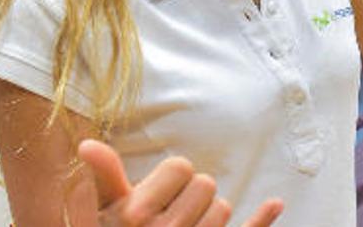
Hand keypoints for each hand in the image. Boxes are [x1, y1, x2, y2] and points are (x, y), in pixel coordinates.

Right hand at [78, 139, 283, 226]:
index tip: (159, 191)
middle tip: (171, 212)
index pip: (180, 167)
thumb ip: (104, 177)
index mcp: (136, 214)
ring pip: (223, 209)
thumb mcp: (105, 211)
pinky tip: (274, 203)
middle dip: (191, 195)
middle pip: (205, 185)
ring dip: (208, 215)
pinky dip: (262, 219)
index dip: (173, 176)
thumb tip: (87, 144)